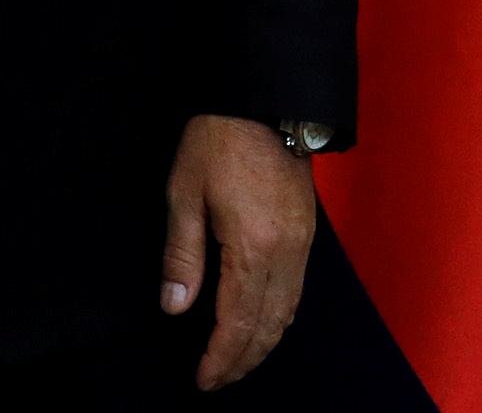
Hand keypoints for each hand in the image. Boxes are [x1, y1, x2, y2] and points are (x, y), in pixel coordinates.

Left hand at [161, 113, 316, 389]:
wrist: (264, 101)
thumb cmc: (216, 141)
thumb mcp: (184, 192)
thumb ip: (182, 254)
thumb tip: (174, 307)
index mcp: (252, 247)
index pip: (237, 321)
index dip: (221, 356)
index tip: (203, 379)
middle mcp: (285, 255)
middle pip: (267, 326)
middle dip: (242, 359)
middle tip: (217, 380)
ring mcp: (302, 246)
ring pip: (287, 314)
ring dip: (263, 344)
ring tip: (236, 363)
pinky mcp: (307, 235)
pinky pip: (296, 293)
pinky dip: (279, 319)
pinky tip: (263, 326)